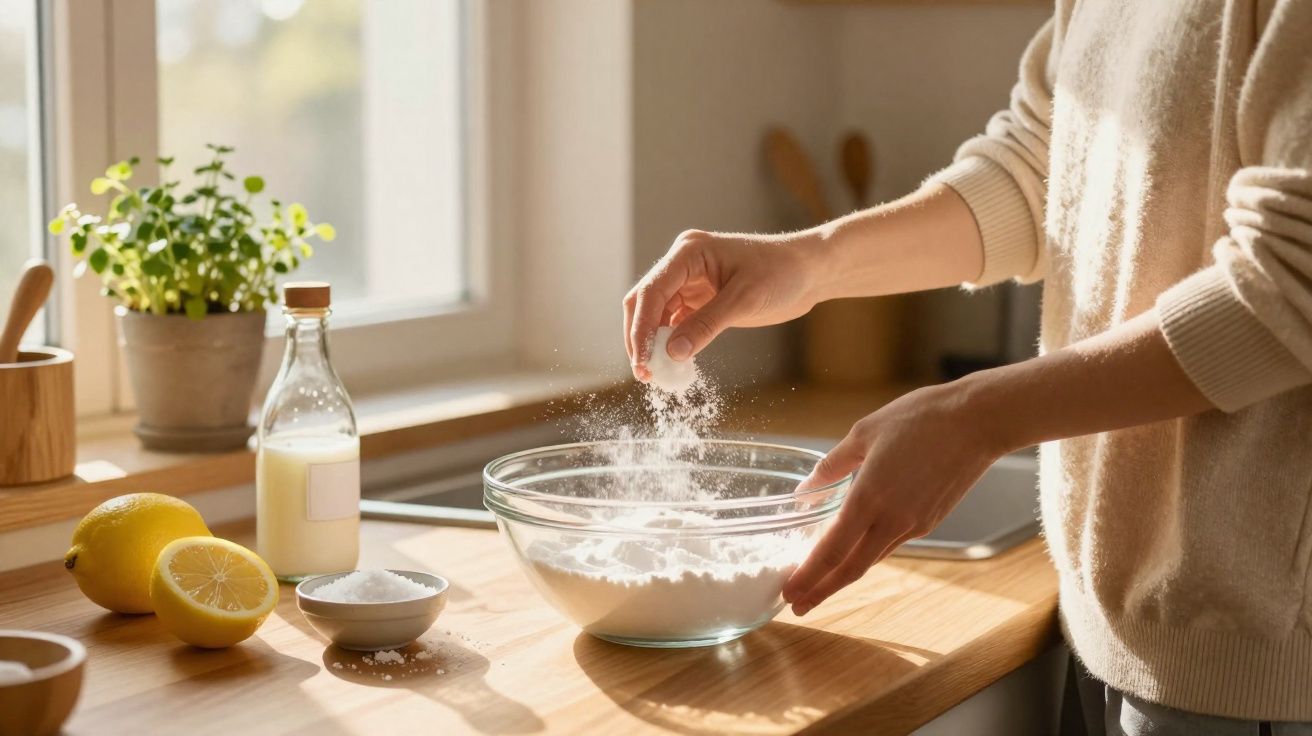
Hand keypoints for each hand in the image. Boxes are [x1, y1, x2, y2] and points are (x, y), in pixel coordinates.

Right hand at [623, 229, 820, 380]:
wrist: (810, 272)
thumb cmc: (782, 273)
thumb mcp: (744, 300)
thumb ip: (706, 326)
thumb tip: (672, 354)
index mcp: (688, 252)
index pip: (651, 292)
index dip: (641, 329)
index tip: (642, 361)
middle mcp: (683, 265)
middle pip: (644, 302)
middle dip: (640, 337)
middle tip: (645, 372)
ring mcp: (690, 282)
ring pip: (656, 315)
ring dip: (653, 343)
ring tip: (657, 374)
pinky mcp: (700, 299)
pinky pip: (675, 322)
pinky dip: (671, 343)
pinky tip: (673, 364)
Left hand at [781, 382, 1006, 615]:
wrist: (977, 422)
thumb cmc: (920, 419)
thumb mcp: (863, 433)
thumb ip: (831, 467)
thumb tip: (804, 491)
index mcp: (870, 497)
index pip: (832, 549)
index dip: (808, 575)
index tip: (789, 592)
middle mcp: (892, 519)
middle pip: (851, 569)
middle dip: (821, 591)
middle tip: (797, 607)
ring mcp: (914, 524)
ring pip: (871, 559)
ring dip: (843, 577)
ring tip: (820, 585)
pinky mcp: (930, 521)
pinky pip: (891, 544)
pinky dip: (867, 555)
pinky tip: (854, 554)